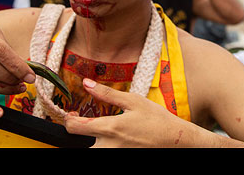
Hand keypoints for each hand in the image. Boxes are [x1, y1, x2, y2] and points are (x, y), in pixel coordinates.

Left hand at [64, 78, 207, 147]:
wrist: (175, 141)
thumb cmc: (156, 119)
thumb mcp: (133, 101)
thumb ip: (107, 93)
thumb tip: (86, 83)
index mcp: (109, 128)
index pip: (74, 128)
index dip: (68, 120)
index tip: (73, 115)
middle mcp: (108, 147)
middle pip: (79, 144)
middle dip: (81, 134)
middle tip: (87, 123)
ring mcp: (114, 156)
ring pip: (92, 150)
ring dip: (92, 141)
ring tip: (102, 132)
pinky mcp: (120, 159)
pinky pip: (104, 152)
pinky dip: (105, 146)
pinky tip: (116, 139)